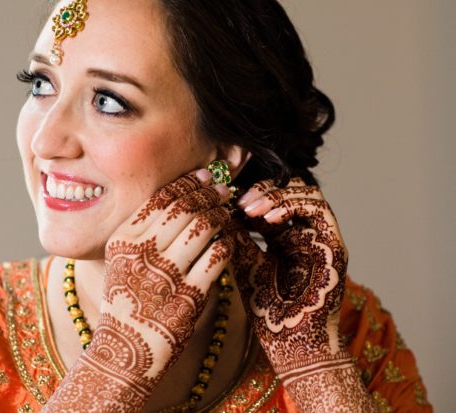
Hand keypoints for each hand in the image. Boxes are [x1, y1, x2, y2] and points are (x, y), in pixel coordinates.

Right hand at [43, 170, 235, 411]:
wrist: (125, 351)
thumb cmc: (125, 302)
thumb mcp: (121, 262)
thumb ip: (142, 231)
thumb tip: (178, 197)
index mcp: (123, 240)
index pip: (161, 198)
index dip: (186, 183)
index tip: (201, 177)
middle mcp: (143, 253)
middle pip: (184, 208)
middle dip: (207, 194)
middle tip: (220, 191)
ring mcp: (167, 274)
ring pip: (203, 227)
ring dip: (219, 214)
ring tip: (225, 212)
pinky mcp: (190, 296)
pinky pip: (217, 256)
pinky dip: (227, 242)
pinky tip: (228, 240)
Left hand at [230, 177, 376, 411]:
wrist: (291, 344)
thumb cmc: (267, 312)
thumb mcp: (244, 264)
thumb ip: (237, 235)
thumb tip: (220, 205)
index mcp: (283, 237)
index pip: (271, 199)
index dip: (249, 194)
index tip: (225, 200)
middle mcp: (303, 233)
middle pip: (291, 189)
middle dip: (263, 189)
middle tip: (239, 201)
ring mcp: (320, 238)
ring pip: (307, 192)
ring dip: (276, 195)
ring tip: (251, 208)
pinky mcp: (334, 246)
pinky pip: (319, 209)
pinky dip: (292, 206)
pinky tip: (268, 219)